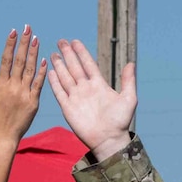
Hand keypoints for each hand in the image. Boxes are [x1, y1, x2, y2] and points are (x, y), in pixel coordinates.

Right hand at [0, 26, 45, 146]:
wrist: (2, 138)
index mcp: (0, 85)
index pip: (6, 60)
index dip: (10, 44)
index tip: (13, 31)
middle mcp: (13, 88)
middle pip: (19, 61)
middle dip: (24, 43)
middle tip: (28, 28)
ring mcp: (24, 95)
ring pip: (30, 70)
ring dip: (34, 53)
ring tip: (36, 39)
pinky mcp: (34, 102)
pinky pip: (39, 84)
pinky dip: (42, 72)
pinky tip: (44, 60)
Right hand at [45, 39, 136, 158]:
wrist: (109, 140)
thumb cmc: (120, 121)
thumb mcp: (128, 98)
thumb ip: (128, 81)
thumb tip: (131, 63)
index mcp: (99, 85)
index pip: (88, 64)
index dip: (81, 52)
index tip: (75, 41)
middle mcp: (86, 89)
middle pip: (74, 67)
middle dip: (68, 54)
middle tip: (61, 41)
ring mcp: (76, 98)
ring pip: (65, 77)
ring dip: (59, 65)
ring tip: (54, 53)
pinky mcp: (68, 108)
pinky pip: (59, 92)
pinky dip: (54, 82)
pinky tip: (50, 71)